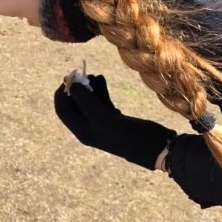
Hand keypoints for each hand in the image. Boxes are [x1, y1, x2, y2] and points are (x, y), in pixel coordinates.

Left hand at [53, 74, 175, 169]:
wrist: (160, 148)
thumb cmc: (133, 136)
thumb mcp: (107, 119)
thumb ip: (87, 103)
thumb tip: (71, 85)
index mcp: (83, 131)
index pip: (62, 110)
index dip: (62, 93)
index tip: (71, 77)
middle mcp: (89, 128)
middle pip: (73, 104)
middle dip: (76, 88)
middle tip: (84, 74)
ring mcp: (102, 123)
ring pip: (88, 101)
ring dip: (88, 87)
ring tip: (96, 76)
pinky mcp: (114, 119)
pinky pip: (101, 102)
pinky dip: (100, 90)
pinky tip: (102, 79)